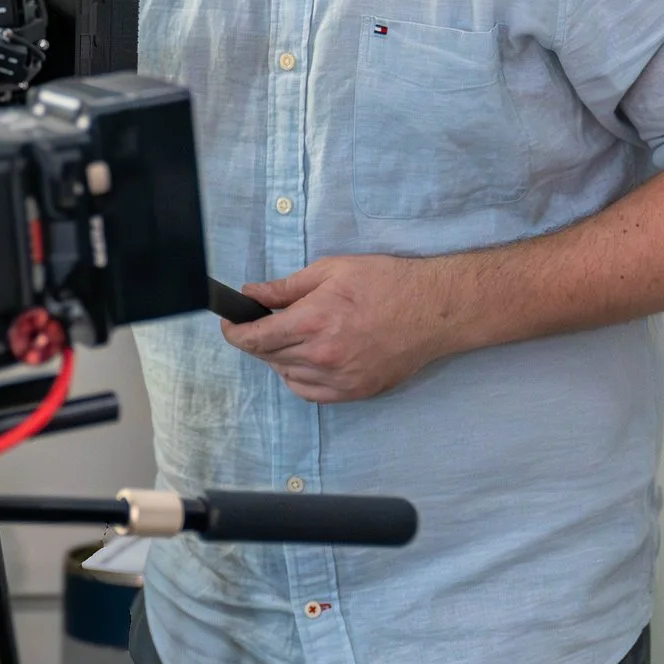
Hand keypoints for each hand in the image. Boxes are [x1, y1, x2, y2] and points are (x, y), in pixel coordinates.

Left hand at [219, 254, 458, 403]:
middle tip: (267, 321)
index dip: (234, 333)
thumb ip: (286, 288)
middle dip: (258, 339)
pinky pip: (309, 392)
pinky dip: (299, 377)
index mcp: (313, 322)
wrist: (433, 310)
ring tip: (296, 335)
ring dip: (280, 357)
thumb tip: (252, 294)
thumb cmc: (386, 283)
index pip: (255, 339)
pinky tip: (309, 358)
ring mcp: (339, 379)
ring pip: (287, 375)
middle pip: (268, 357)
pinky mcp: (354, 392)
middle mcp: (322, 356)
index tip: (229, 325)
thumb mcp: (331, 271)